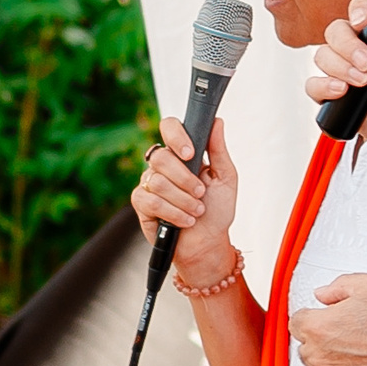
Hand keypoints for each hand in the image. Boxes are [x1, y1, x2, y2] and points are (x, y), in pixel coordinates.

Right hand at [130, 116, 240, 281]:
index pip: (169, 127)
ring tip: (195, 212)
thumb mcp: (225, 178)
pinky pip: (151, 201)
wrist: (207, 243)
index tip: (191, 153)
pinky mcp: (140, 203)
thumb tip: (217, 122)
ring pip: (158, 182)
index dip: (176, 136)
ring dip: (183, 201)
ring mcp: (149, 183)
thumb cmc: (216, 211)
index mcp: (182, 154)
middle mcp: (163, 165)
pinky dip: (172, 213)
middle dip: (185, 179)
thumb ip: (218, 150)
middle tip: (200, 193)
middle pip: (161, 157)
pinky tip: (183, 220)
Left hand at [292, 272, 366, 365]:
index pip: (298, 324)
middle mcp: (319, 358)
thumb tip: (323, 294)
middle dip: (326, 345)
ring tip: (363, 361)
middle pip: (309, 351)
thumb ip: (338, 287)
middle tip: (354, 341)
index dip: (316, 320)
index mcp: (318, 328)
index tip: (329, 323)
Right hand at [304, 0, 366, 158]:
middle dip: (347, 45)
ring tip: (364, 80)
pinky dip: (322, 87)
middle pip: (336, 31)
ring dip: (338, 66)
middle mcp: (362, 48)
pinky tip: (341, 91)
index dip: (358, 9)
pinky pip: (315, 87)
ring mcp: (348, 72)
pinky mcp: (339, 98)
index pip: (362, 8)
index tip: (364, 20)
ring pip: (323, 56)